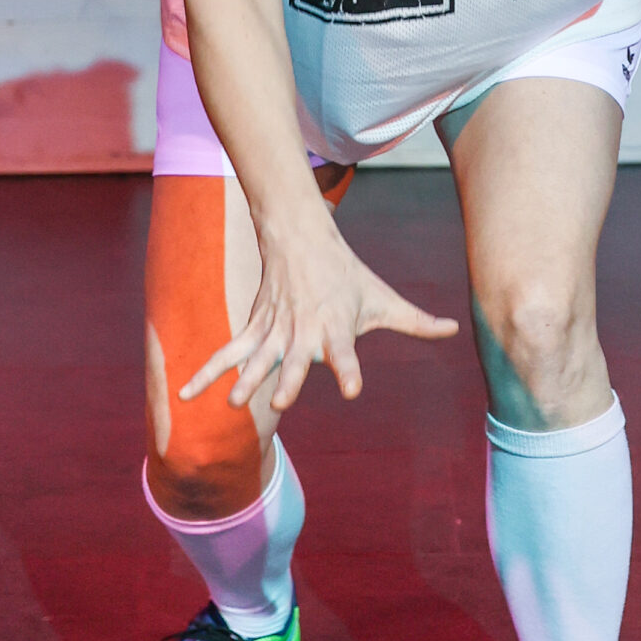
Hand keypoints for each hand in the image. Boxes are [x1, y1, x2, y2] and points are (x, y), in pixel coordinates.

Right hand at [180, 203, 457, 412]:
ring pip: (257, 358)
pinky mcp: (254, 329)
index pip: (346, 353)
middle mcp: (304, 332)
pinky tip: (187, 395)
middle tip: (281, 403)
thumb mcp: (384, 299)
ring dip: (244, 379)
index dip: (349, 369)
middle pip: (295, 360)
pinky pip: (227, 353)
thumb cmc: (347, 275)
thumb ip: (416, 322)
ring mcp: (275, 331)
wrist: (301, 237)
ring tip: (232, 403)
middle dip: (287, 381)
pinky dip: (205, 373)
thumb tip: (453, 329)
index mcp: (337, 327)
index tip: (352, 389)